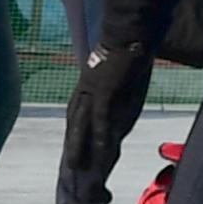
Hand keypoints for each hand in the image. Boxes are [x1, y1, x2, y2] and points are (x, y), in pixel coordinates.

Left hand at [73, 38, 152, 166]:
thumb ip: (117, 99)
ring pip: (82, 125)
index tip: (75, 155)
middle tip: (73, 169)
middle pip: (75, 124)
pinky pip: (101, 119)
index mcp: (87, 88)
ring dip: (78, 147)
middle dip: (73, 146)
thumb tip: (120, 122)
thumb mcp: (118, 78)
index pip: (77, 117)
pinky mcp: (104, 92)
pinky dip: (100, 136)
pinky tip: (102, 153)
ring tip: (76, 168)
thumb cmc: (126, 53)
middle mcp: (86, 92)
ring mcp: (93, 92)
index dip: (75, 137)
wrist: (130, 34)